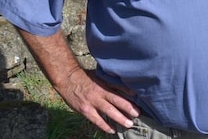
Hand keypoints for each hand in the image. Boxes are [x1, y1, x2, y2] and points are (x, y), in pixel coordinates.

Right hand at [15, 29, 139, 134]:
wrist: (67, 78)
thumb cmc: (85, 76)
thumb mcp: (100, 76)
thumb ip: (112, 82)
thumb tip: (126, 87)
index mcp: (105, 83)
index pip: (121, 89)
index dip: (131, 96)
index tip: (141, 100)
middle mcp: (100, 92)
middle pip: (117, 101)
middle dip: (129, 109)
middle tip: (138, 115)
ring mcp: (92, 102)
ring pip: (109, 112)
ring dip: (120, 118)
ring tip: (129, 124)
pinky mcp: (85, 110)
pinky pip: (97, 120)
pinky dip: (105, 126)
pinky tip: (112, 130)